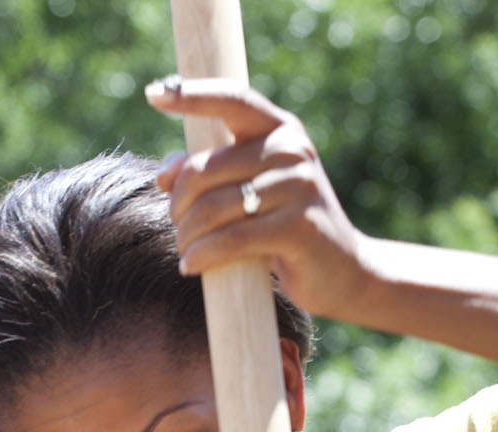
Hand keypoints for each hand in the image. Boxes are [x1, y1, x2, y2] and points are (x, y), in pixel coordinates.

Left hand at [146, 77, 371, 321]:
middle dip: (178, 205)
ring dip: (188, 236)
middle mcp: (291, 150)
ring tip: (186, 252)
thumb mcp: (250, 193)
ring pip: (212, 208)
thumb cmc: (285, 228)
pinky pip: (231, 239)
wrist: (343, 271)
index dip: (192, 95)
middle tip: (177, 229)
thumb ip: (211, 174)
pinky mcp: (298, 227)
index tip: (154, 93)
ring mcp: (298, 186)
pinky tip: (191, 267)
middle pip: (204, 169)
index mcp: (279, 129)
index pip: (233, 100)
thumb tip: (163, 174)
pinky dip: (203, 255)